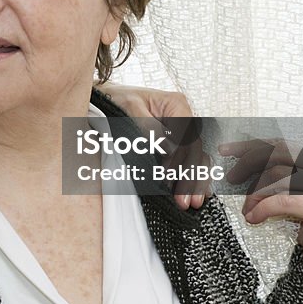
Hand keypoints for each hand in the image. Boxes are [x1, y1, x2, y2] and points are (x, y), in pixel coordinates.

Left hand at [96, 83, 206, 209]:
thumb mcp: (129, 108)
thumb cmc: (116, 101)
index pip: (186, 137)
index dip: (179, 160)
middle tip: (185, 200)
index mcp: (177, 105)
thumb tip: (167, 147)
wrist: (106, 100)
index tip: (167, 177)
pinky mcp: (176, 142)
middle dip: (191, 177)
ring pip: (197, 158)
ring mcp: (182, 131)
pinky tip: (196, 193)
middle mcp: (185, 117)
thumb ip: (148, 127)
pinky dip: (193, 178)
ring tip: (192, 203)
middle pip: (195, 151)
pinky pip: (190, 161)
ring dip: (195, 182)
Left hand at [222, 139, 302, 296]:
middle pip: (277, 153)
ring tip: (248, 210)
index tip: (226, 150)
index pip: (280, 144)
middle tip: (232, 178)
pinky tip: (254, 218)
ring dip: (254, 194)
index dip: (251, 145)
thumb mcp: (298, 194)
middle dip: (248, 163)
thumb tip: (243, 165)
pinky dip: (262, 209)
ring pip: (277, 176)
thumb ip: (280, 176)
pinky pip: (281, 200)